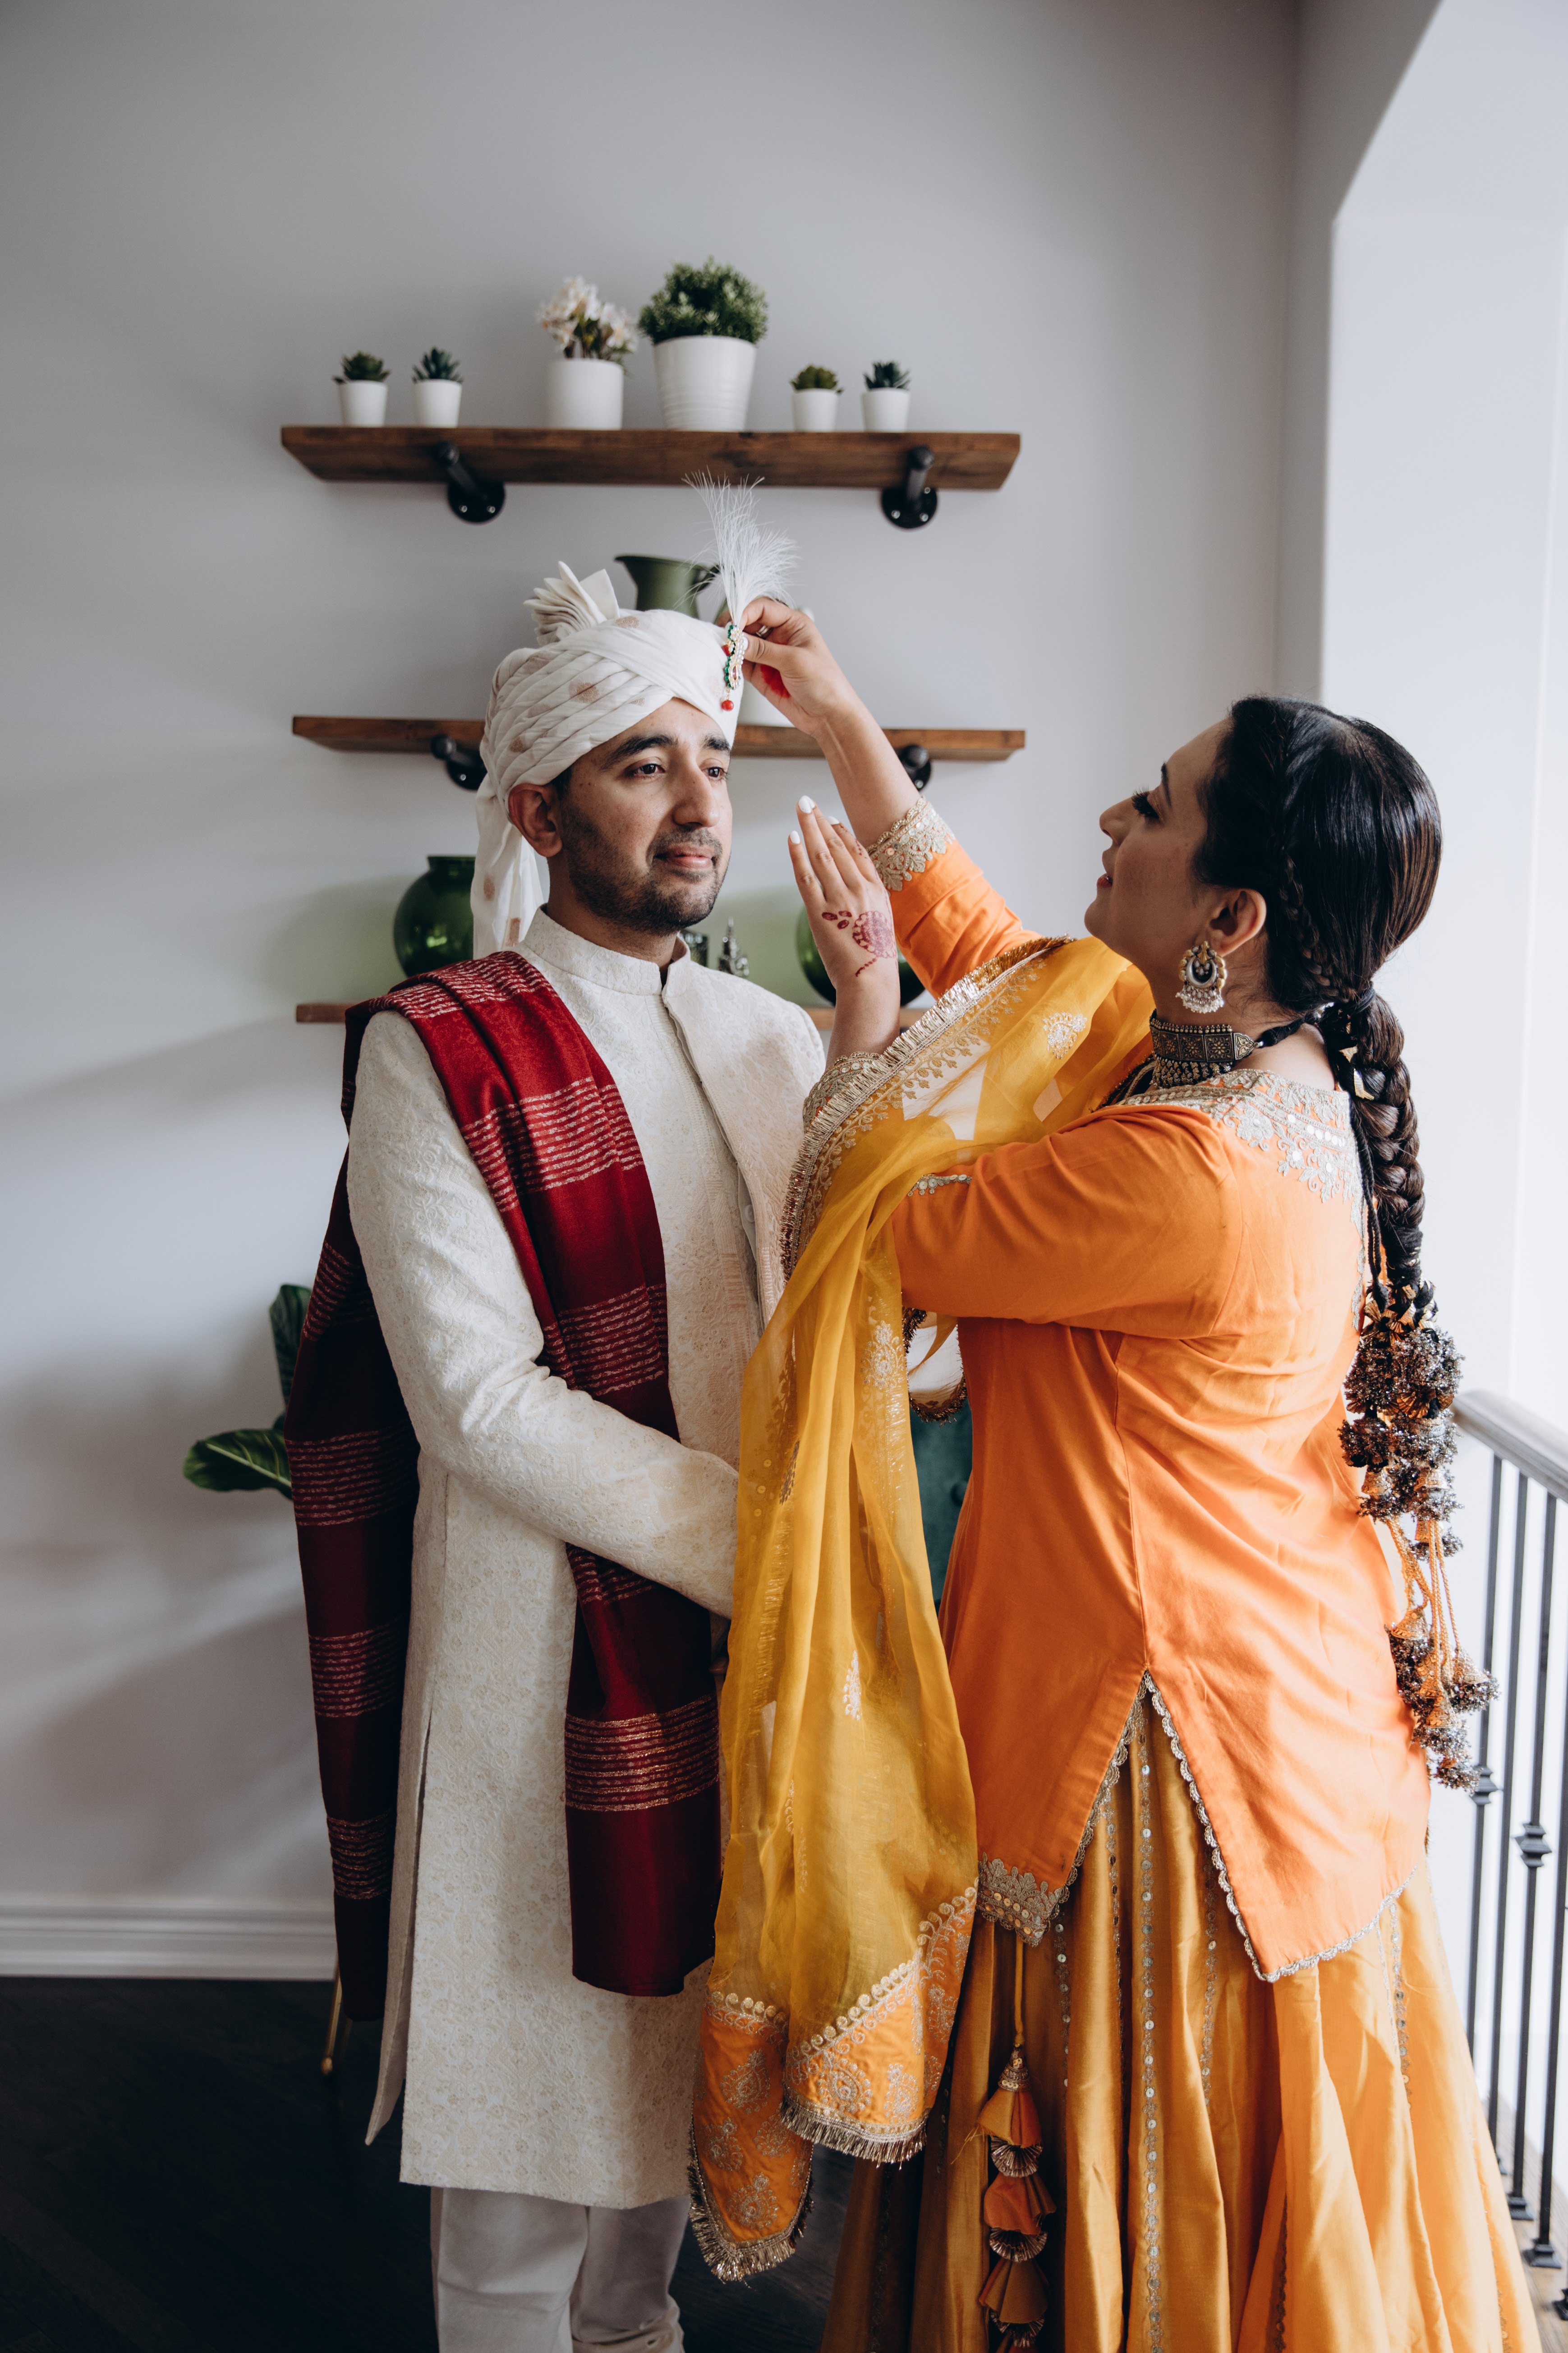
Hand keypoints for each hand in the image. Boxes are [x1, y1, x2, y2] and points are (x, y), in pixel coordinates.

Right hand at [736, 599, 864, 742]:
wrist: (828, 715)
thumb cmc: (825, 684)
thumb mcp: (794, 661)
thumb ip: (763, 650)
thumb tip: (738, 639)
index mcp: (793, 624)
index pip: (763, 608)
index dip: (744, 612)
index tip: (732, 624)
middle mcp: (780, 636)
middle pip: (749, 623)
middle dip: (735, 629)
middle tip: (724, 638)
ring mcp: (770, 656)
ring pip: (743, 644)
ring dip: (732, 647)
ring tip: (724, 652)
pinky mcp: (762, 674)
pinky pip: (742, 664)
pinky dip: (732, 664)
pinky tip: (728, 664)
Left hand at [788, 801, 900, 1044]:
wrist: (870, 983)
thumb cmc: (874, 959)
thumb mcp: (881, 923)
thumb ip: (869, 901)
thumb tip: (855, 889)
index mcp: (878, 891)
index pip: (859, 852)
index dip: (843, 832)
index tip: (831, 818)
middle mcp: (860, 890)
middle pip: (838, 846)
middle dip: (821, 821)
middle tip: (807, 801)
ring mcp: (840, 900)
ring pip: (822, 855)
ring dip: (809, 828)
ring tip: (800, 809)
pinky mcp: (821, 913)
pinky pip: (806, 877)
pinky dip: (798, 854)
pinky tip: (792, 837)